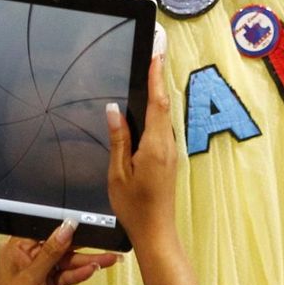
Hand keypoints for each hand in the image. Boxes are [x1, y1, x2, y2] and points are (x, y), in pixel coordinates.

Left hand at [0, 219, 119, 284]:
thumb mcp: (31, 277)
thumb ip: (50, 252)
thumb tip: (66, 227)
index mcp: (17, 248)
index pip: (45, 229)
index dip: (64, 226)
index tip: (84, 222)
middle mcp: (29, 257)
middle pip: (60, 245)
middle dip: (82, 245)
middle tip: (102, 242)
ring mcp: (41, 272)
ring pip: (68, 262)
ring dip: (87, 261)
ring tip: (108, 259)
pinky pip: (68, 275)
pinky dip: (80, 273)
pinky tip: (92, 269)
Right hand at [107, 55, 198, 284]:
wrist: (156, 233)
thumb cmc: (134, 208)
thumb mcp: (118, 173)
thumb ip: (118, 139)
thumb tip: (113, 110)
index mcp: (155, 146)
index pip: (157, 102)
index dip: (156, 76)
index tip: (155, 53)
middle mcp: (167, 144)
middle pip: (164, 103)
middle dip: (159, 76)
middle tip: (155, 51)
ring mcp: (170, 150)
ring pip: (164, 113)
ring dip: (158, 91)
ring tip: (151, 69)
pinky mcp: (168, 156)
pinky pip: (163, 125)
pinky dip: (157, 107)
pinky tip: (148, 102)